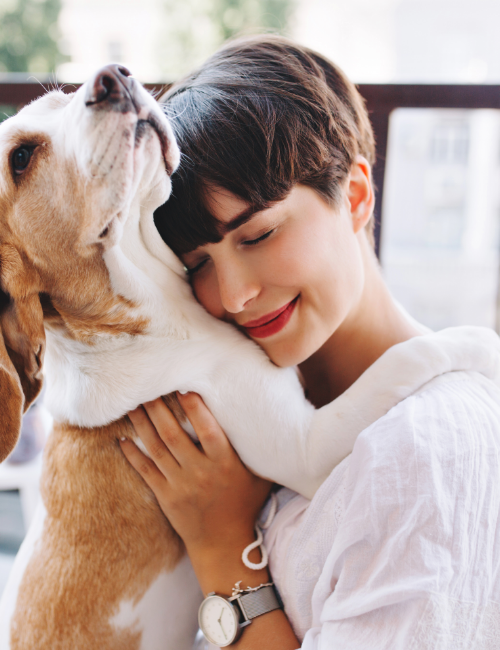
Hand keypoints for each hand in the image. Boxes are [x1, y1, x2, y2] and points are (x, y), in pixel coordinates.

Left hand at [120, 393, 271, 559]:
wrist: (225, 545)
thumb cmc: (245, 505)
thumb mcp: (260, 477)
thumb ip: (258, 451)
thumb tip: (270, 421)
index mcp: (225, 463)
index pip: (208, 430)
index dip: (195, 408)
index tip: (183, 387)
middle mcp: (201, 472)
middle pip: (174, 435)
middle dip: (158, 409)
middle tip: (147, 387)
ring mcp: (180, 485)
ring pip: (156, 449)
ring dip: (142, 425)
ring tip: (132, 404)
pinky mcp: (166, 497)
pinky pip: (146, 471)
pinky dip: (133, 455)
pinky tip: (122, 439)